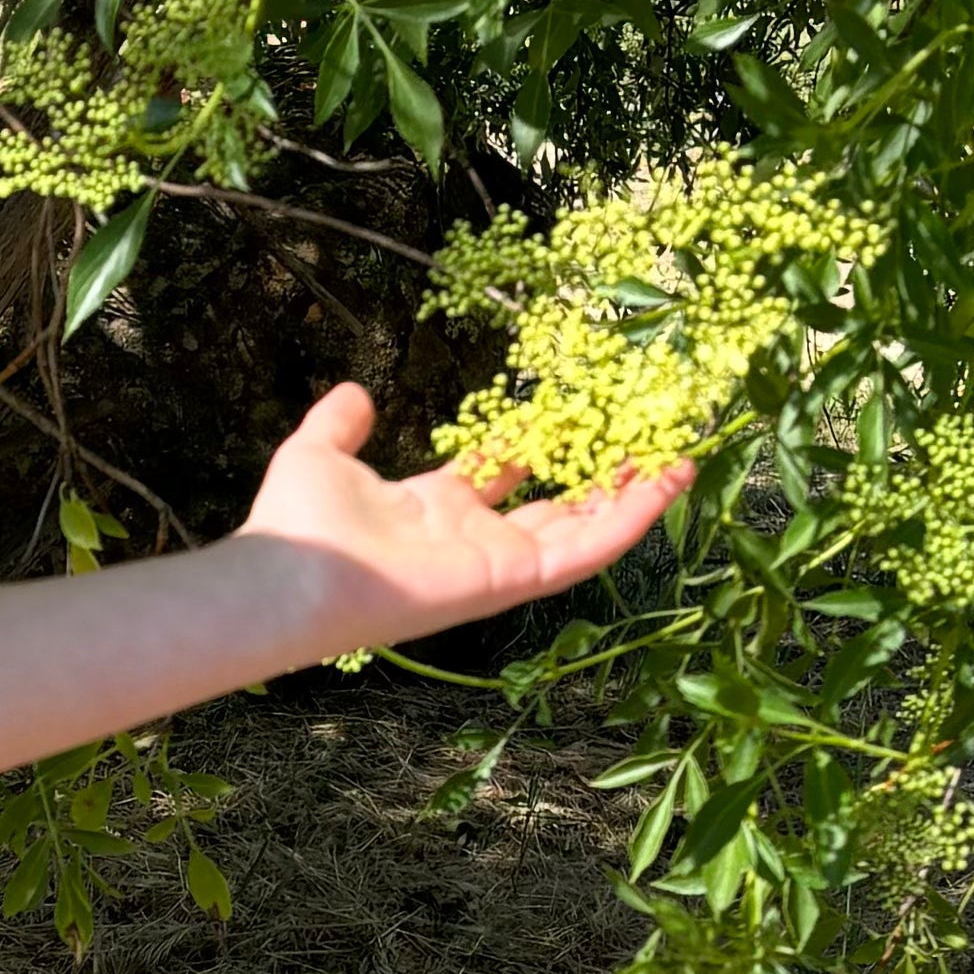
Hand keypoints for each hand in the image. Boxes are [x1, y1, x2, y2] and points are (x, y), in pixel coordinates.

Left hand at [231, 380, 683, 661]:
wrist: (294, 577)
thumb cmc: (300, 524)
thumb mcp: (319, 453)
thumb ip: (340, 426)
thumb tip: (357, 395)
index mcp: (433, 512)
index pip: (498, 478)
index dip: (536, 449)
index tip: (571, 416)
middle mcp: (472, 541)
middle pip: (552, 509)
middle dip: (598, 480)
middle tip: (641, 443)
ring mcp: (498, 563)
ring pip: (582, 532)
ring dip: (631, 500)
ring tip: (678, 461)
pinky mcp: (513, 578)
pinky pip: (585, 551)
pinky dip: (629, 520)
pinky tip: (667, 483)